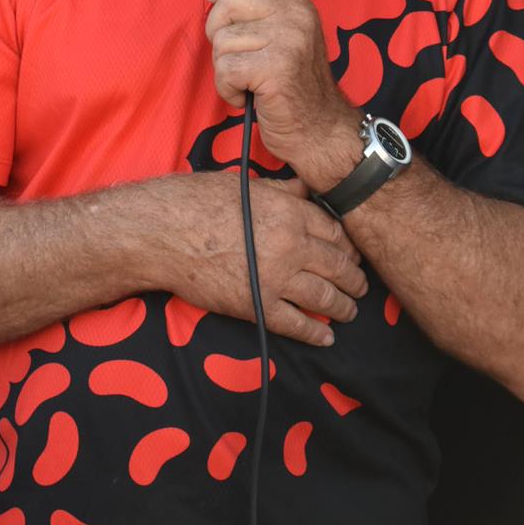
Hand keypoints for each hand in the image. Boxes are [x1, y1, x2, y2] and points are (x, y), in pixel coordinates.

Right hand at [144, 172, 367, 346]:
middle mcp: (291, 244)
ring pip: (324, 297)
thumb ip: (282, 191)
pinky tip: (325, 337)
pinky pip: (296, 324)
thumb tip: (306, 188)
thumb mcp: (247, 186)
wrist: (164, 233)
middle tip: (360, 286)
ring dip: (342, 307)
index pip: (336, 232)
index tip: (353, 254)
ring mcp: (276, 277)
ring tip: (349, 312)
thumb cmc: (198, 202)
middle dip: (354, 279)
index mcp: (290, 212)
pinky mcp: (257, 306)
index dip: (349, 246)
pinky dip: (315, 333)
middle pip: (338, 265)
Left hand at [205, 0, 361, 189]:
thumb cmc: (294, 87)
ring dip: (225, 67)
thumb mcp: (287, 37)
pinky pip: (226, 69)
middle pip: (230, 1)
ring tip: (248, 81)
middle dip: (218, 32)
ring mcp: (288, 39)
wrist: (320, 130)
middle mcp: (297, 14)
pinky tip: (247, 96)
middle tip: (235, 56)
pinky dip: (227, 89)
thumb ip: (262, 12)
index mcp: (298, 2)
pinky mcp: (276, 66)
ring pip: (223, 40)